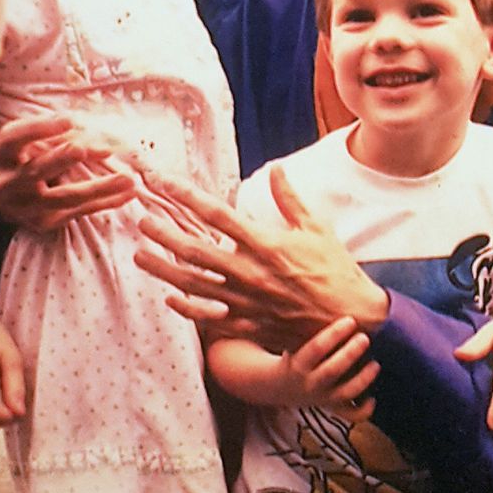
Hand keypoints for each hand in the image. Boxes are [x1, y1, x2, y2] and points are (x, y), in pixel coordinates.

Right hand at [0, 115, 134, 232]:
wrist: (2, 198)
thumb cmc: (21, 158)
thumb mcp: (32, 140)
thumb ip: (62, 137)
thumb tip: (105, 147)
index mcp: (2, 155)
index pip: (15, 139)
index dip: (39, 129)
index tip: (67, 120)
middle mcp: (9, 184)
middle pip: (35, 172)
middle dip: (59, 160)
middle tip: (80, 149)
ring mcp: (26, 207)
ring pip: (65, 197)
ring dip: (99, 188)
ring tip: (128, 179)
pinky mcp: (44, 222)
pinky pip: (80, 211)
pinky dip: (106, 202)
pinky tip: (128, 194)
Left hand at [134, 166, 388, 352]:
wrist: (352, 320)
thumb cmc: (336, 271)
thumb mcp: (317, 228)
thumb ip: (290, 199)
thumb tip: (277, 168)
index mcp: (266, 244)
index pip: (217, 215)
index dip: (187, 196)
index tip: (163, 183)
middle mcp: (250, 272)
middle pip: (195, 250)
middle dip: (163, 233)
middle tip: (140, 219)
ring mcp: (246, 301)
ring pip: (194, 285)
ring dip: (163, 269)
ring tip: (140, 255)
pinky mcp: (248, 323)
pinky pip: (209, 317)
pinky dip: (187, 307)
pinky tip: (169, 296)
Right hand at [273, 317, 378, 419]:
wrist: (277, 386)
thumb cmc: (289, 351)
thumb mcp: (286, 337)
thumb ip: (296, 320)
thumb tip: (301, 287)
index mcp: (298, 364)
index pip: (316, 349)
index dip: (334, 335)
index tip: (350, 320)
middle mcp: (310, 383)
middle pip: (332, 371)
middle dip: (350, 354)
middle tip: (365, 337)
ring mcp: (322, 397)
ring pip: (344, 393)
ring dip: (362, 380)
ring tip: (376, 364)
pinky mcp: (331, 406)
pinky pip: (349, 414)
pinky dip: (363, 410)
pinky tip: (374, 398)